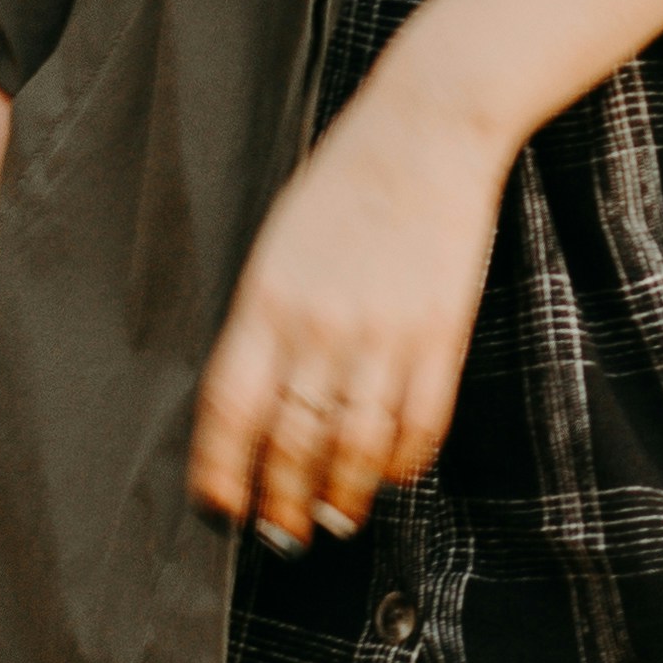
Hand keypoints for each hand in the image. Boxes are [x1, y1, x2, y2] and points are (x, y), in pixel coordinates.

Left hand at [192, 69, 507, 551]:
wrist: (426, 129)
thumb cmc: (345, 183)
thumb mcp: (279, 245)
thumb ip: (264, 322)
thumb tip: (255, 406)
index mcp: (266, 301)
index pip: (230, 411)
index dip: (222, 472)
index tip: (222, 509)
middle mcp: (319, 326)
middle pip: (292, 443)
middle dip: (283, 502)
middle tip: (283, 534)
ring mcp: (383, 334)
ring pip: (354, 447)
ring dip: (342, 496)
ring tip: (335, 519)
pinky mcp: (440, 335)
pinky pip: (418, 425)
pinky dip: (402, 463)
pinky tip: (390, 476)